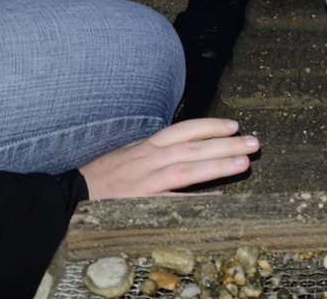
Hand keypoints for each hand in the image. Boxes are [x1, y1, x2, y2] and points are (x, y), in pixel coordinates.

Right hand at [79, 118, 257, 198]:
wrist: (71, 196)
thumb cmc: (103, 175)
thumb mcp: (129, 154)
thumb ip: (156, 151)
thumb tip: (183, 148)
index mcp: (147, 145)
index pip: (184, 129)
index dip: (210, 125)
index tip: (233, 124)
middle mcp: (149, 158)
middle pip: (194, 146)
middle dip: (227, 143)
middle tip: (255, 142)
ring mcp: (146, 179)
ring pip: (189, 168)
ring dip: (219, 164)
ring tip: (245, 162)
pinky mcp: (141, 201)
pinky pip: (174, 198)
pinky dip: (197, 198)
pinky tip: (220, 197)